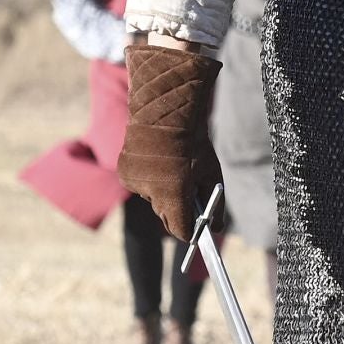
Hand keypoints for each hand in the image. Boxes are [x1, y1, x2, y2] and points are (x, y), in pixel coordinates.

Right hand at [118, 43, 221, 239]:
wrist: (164, 112)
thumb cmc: (193, 143)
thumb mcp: (210, 173)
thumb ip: (214, 204)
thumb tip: (218, 228)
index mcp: (173, 193)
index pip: (180, 230)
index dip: (190, 231)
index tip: (196, 230)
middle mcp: (151, 192)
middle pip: (166, 214)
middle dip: (177, 208)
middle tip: (187, 190)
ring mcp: (135, 183)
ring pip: (152, 199)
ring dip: (162, 191)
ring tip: (172, 170)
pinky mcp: (124, 174)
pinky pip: (140, 186)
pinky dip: (148, 180)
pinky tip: (157, 163)